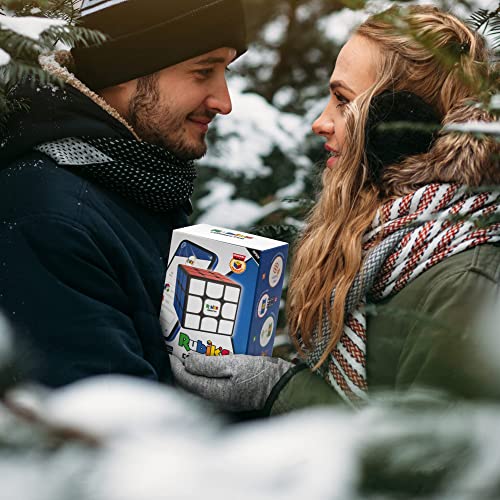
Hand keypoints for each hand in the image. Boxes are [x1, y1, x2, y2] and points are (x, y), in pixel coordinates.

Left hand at [170, 354, 291, 411]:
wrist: (282, 387)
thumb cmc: (261, 376)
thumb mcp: (234, 364)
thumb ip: (208, 364)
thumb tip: (188, 360)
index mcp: (212, 391)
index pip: (184, 379)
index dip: (176, 364)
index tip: (173, 351)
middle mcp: (214, 399)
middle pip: (189, 384)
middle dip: (183, 367)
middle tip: (181, 351)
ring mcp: (223, 398)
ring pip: (199, 384)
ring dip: (194, 370)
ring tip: (195, 354)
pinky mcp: (231, 394)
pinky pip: (211, 384)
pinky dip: (207, 373)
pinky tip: (212, 362)